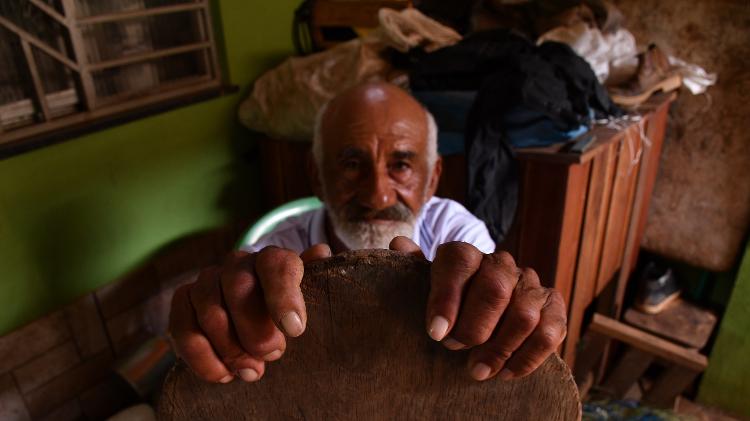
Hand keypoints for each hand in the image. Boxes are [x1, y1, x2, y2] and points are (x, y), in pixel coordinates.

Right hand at [168, 244, 330, 382]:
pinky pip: (183, 329)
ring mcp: (206, 280)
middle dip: (256, 330)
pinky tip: (224, 376)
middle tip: (274, 356)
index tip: (295, 330)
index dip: (284, 296)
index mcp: (270, 259)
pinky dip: (202, 358)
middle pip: (239, 288)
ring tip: (252, 371)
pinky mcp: (183, 301)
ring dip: (231, 349)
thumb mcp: (308, 296)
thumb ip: (316, 277)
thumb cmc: (285, 309)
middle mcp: (236, 263)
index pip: (276, 265)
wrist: (254, 313)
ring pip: (210, 311)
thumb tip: (321, 252)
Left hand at [389, 237, 566, 381]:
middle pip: (495, 288)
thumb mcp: (425, 287)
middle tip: (454, 349)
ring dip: (499, 348)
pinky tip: (506, 373)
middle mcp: (501, 264)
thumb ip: (414, 269)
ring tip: (476, 371)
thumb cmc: (447, 304)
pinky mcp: (552, 307)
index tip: (436, 333)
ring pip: (523, 314)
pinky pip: (550, 332)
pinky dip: (528, 357)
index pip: (460, 261)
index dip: (447, 296)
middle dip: (473, 326)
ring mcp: (529, 284)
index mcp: (467, 255)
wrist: (483, 309)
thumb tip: (399, 245)